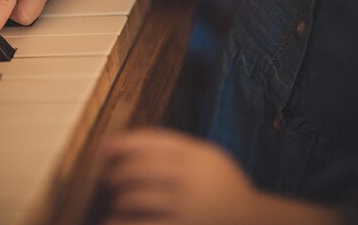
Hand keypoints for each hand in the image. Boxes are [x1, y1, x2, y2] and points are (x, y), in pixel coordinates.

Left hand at [99, 128, 258, 224]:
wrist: (254, 221)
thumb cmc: (222, 187)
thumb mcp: (208, 159)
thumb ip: (177, 149)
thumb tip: (126, 144)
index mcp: (198, 154)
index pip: (152, 141)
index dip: (123, 142)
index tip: (103, 146)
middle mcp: (192, 177)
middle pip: (140, 167)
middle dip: (117, 172)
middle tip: (109, 178)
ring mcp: (188, 205)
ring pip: (137, 196)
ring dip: (120, 197)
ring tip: (118, 200)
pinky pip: (141, 224)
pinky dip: (119, 222)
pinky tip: (109, 221)